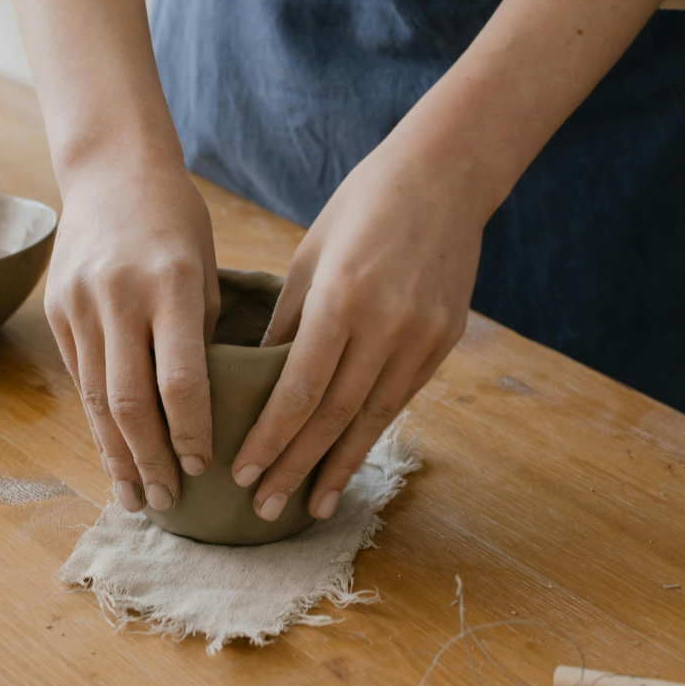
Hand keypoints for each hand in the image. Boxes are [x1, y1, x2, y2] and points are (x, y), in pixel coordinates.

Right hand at [45, 147, 219, 512]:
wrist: (112, 169)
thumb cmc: (177, 222)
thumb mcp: (206, 271)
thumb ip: (199, 337)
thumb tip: (199, 411)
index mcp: (173, 284)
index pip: (180, 380)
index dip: (190, 433)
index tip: (203, 468)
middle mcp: (120, 296)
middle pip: (129, 402)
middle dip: (150, 460)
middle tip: (167, 500)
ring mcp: (81, 303)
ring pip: (96, 398)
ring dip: (116, 454)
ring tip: (135, 495)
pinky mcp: (57, 309)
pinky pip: (79, 377)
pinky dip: (97, 421)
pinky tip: (112, 452)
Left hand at [231, 129, 487, 521]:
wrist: (444, 177)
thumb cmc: (360, 208)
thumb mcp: (309, 257)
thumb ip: (288, 323)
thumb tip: (260, 383)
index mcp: (340, 298)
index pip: (298, 389)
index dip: (269, 438)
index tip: (241, 472)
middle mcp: (385, 326)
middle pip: (332, 415)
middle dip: (294, 466)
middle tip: (262, 508)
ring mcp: (421, 337)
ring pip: (370, 418)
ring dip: (336, 467)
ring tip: (308, 508)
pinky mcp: (444, 341)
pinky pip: (399, 401)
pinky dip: (370, 436)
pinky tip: (348, 462)